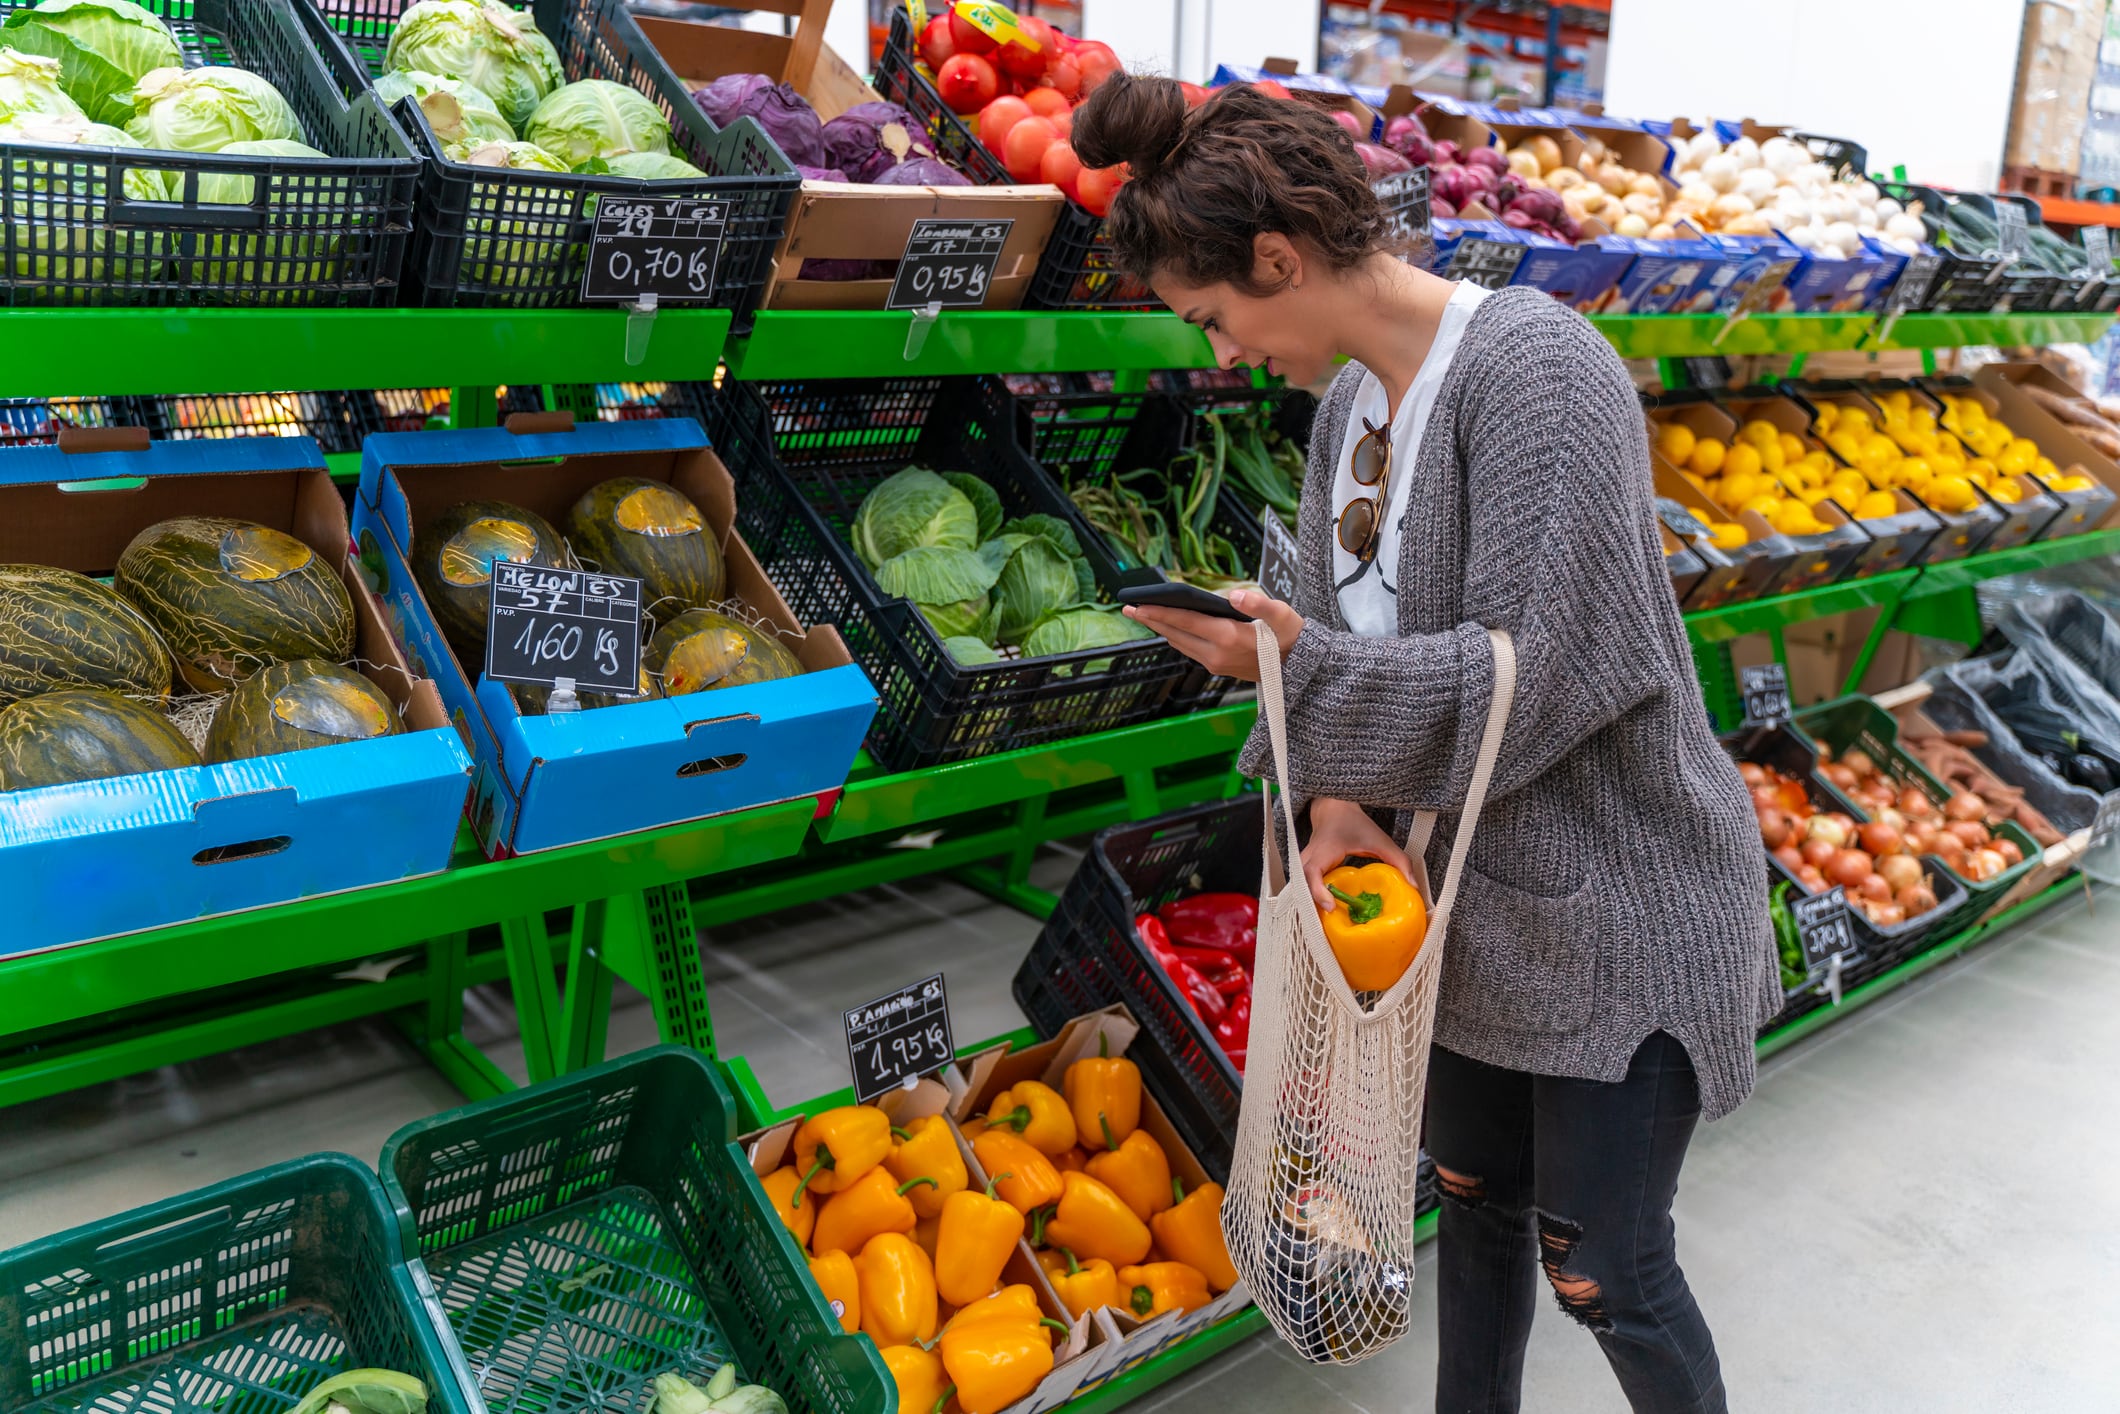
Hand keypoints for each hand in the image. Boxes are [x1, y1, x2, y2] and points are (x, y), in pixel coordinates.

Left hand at [1122, 588, 1302, 681]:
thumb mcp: (1281, 614)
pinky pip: (1189, 649)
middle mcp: (1217, 654)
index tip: (1137, 605)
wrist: (1300, 666)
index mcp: (1228, 638)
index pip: (1185, 622)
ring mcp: (1216, 664)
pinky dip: (1175, 636)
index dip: (1159, 612)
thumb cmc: (1291, 635)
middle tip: (1128, 607)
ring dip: (1161, 629)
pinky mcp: (1218, 667)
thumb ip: (1258, 603)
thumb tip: (1233, 595)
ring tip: (1143, 614)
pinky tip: (1168, 626)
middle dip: (1151, 620)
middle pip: (1176, 634)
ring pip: (1180, 643)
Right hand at [1301, 798, 1414, 915]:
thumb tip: (1413, 886)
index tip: (1331, 907)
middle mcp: (1306, 860)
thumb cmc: (1353, 824)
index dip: (1318, 892)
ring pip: (1300, 892)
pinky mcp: (1304, 873)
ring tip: (1329, 925)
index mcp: (1323, 851)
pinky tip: (1330, 914)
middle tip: (1330, 926)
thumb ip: (1398, 860)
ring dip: (1312, 907)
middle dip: (1312, 908)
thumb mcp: (1379, 839)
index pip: (1312, 873)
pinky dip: (1314, 903)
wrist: (1333, 809)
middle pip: (1301, 888)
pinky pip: (1304, 891)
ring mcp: (1302, 867)